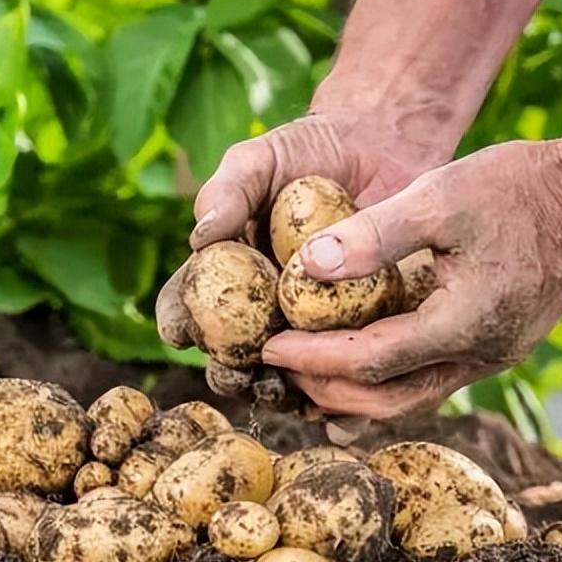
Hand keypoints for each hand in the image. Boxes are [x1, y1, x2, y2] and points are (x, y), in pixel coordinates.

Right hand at [157, 112, 448, 401]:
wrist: (382, 144)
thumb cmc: (306, 149)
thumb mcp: (260, 159)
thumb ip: (228, 191)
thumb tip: (201, 236)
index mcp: (224, 273)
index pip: (187, 304)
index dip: (179, 323)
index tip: (182, 332)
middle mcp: (260, 308)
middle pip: (232, 356)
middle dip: (230, 373)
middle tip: (239, 375)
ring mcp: (309, 325)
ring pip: (287, 377)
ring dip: (283, 396)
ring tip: (290, 396)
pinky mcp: (359, 332)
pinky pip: (347, 376)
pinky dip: (344, 406)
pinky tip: (345, 417)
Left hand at [260, 129, 561, 418]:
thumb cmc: (518, 186)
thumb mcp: (441, 196)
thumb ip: (375, 234)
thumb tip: (307, 267)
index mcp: (464, 323)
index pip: (370, 361)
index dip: (313, 358)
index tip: (268, 348)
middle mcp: (480, 354)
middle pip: (387, 398)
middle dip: (325, 388)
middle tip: (277, 366)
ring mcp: (491, 356)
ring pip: (409, 397)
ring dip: (353, 392)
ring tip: (303, 374)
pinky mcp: (493, 345)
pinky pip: (428, 378)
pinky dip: (384, 378)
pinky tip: (352, 366)